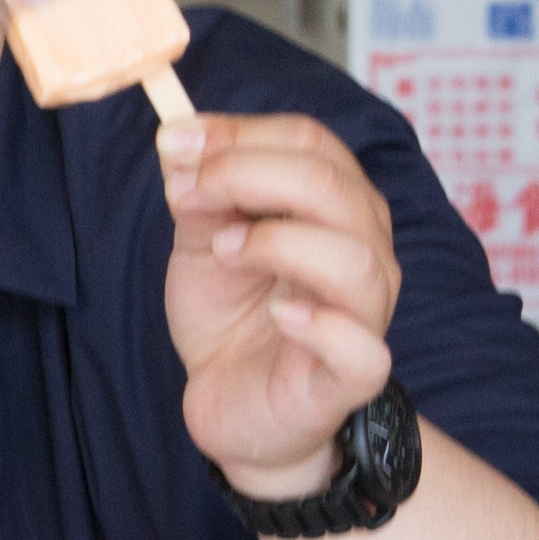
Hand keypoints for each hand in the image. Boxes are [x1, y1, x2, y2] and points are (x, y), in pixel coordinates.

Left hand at [155, 110, 400, 495]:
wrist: (234, 406)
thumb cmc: (233, 317)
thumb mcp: (203, 244)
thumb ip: (197, 194)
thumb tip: (177, 140)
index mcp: (335, 207)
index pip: (310, 142)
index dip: (239, 133)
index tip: (174, 142)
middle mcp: (364, 250)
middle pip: (332, 186)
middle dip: (247, 174)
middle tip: (186, 193)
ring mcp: (365, 315)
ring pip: (355, 258)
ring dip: (279, 241)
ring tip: (223, 250)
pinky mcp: (352, 377)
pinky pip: (362, 348)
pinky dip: (322, 325)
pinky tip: (279, 314)